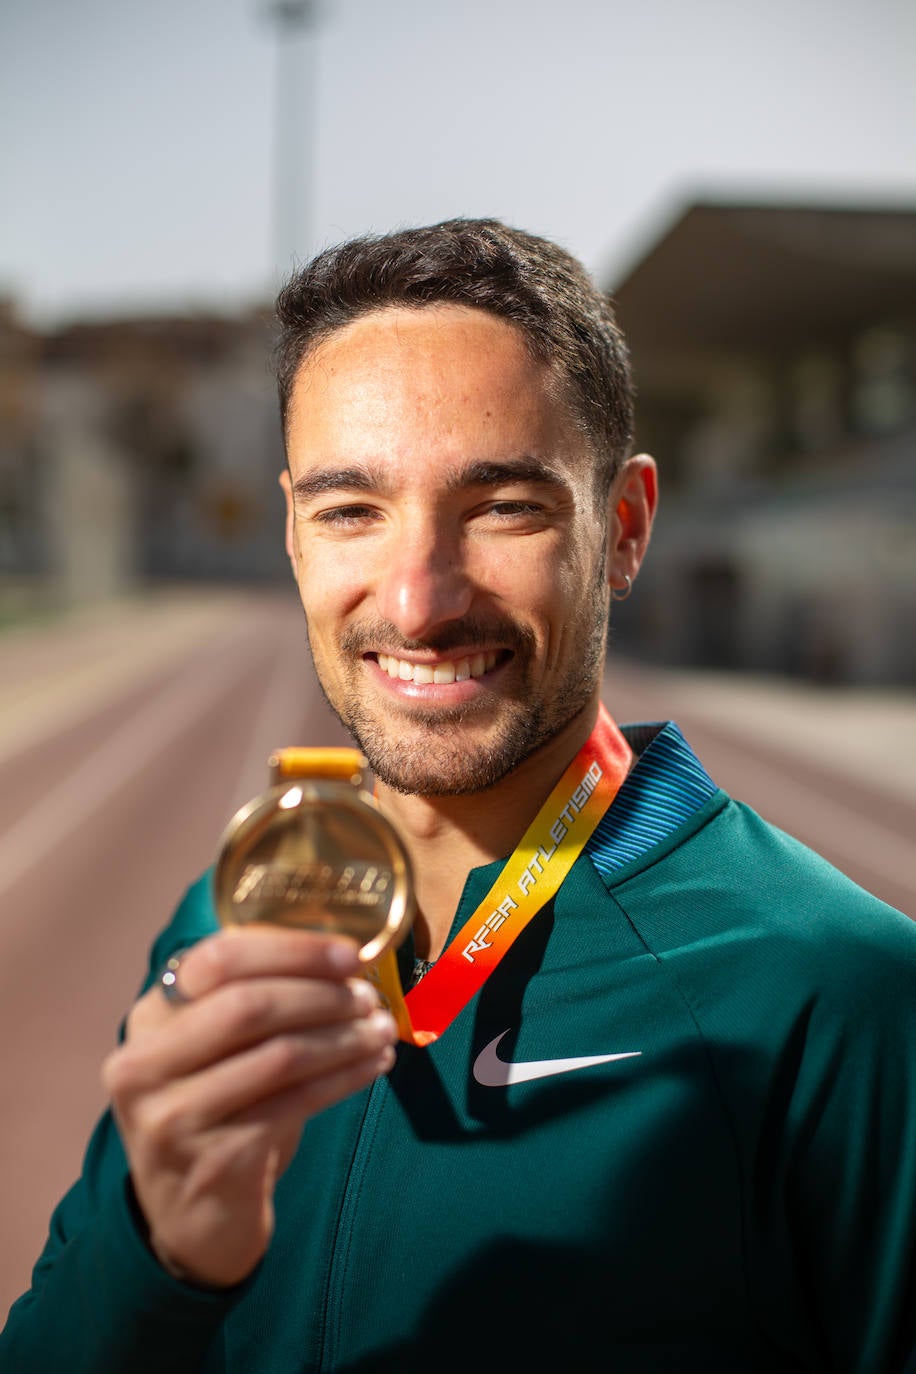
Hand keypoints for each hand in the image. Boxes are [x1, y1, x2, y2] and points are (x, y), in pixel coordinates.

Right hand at [102, 926, 396, 1287]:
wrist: (192, 1219)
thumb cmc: (220, 1111)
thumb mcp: (214, 1048)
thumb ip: (253, 996)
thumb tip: (339, 954)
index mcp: (150, 1018)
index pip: (220, 958)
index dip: (292, 949)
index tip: (350, 953)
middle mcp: (146, 1064)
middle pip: (248, 1005)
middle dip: (322, 995)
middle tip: (369, 996)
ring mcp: (176, 1117)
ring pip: (279, 1056)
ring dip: (343, 1037)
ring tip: (381, 1029)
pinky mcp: (216, 1160)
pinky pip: (297, 1102)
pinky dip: (345, 1077)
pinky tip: (374, 1066)